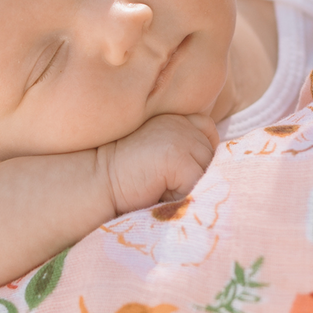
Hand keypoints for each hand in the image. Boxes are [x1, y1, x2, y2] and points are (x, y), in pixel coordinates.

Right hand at [101, 112, 217, 215]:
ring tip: (158, 184)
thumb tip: (217, 165)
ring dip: (188, 186)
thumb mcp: (158, 151)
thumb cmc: (125, 174)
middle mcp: (182, 122)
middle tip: (160, 179)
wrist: (95, 179)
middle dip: (194, 175)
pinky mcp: (178, 156)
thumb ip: (183, 146)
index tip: (173, 169)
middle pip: (212, 156)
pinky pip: (197, 184)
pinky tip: (156, 189)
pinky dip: (180, 195)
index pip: (209, 132)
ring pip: (207, 171)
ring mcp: (181, 137)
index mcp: (177, 117)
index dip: (198, 155)